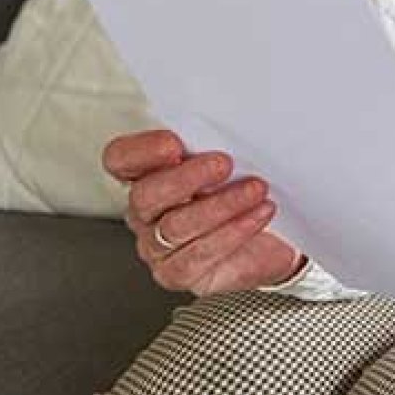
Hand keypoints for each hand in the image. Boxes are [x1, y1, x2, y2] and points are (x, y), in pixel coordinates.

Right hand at [102, 129, 302, 295]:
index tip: (174, 144)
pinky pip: (199, 254)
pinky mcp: (178, 273)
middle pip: (145, 195)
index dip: (141, 151)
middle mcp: (147, 212)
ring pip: (175, 226)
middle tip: (224, 164)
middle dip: (186, 178)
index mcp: (149, 175)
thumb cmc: (245, 192)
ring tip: (256, 190)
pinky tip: (259, 214)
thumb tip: (231, 122)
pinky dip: (234, 231)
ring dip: (221, 205)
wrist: (274, 238)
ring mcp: (157, 246)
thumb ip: (216, 144)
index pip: (121, 159)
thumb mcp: (233, 161)